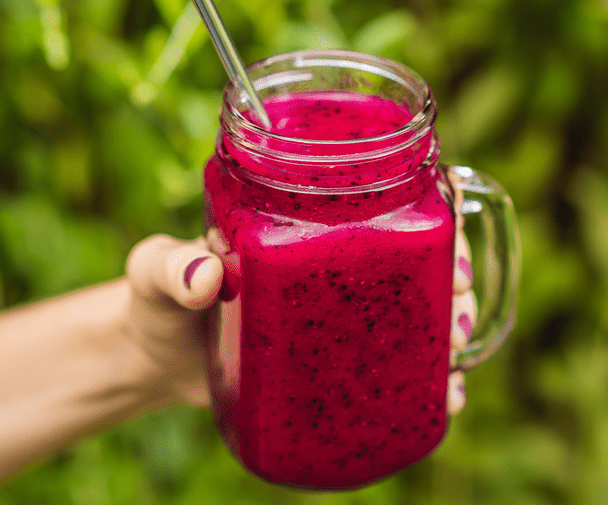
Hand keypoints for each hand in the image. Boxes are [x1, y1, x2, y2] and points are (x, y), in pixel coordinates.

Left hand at [122, 227, 475, 414]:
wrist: (146, 359)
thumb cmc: (151, 299)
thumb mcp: (154, 274)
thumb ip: (169, 267)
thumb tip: (205, 276)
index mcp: (302, 229)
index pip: (379, 209)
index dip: (428, 224)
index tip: (452, 247)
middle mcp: (330, 268)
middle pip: (411, 264)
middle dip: (453, 281)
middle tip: (462, 308)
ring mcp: (332, 319)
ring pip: (410, 316)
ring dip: (448, 330)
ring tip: (460, 355)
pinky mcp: (327, 365)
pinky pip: (386, 368)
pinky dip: (421, 381)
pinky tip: (447, 399)